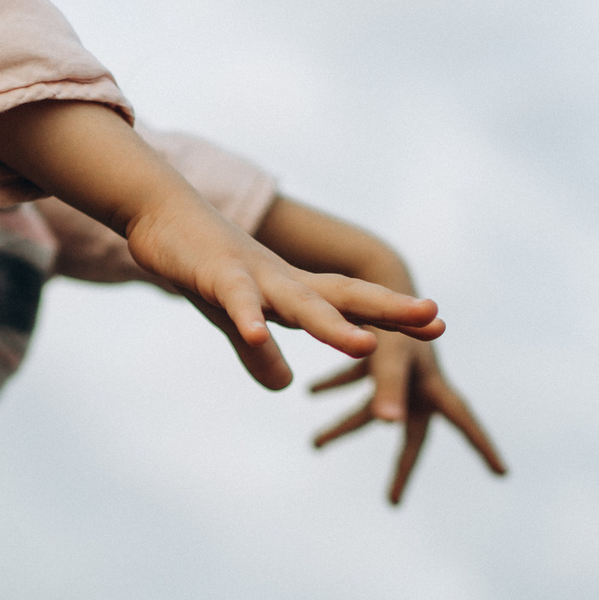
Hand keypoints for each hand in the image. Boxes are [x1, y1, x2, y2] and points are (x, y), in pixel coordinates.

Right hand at [129, 193, 443, 390]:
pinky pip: (235, 300)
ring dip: (332, 325)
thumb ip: (259, 356)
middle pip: (345, 296)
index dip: (394, 315)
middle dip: (389, 310)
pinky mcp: (214, 273)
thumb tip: (285, 385)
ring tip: (365, 345)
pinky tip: (260, 338)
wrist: (159, 214)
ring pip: (299, 302)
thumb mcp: (232, 322)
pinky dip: (247, 321)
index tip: (439, 325)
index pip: (353, 303)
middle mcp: (283, 281)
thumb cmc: (201, 266)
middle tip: (434, 320)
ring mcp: (252, 274)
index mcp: (293, 291)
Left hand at [310, 335, 506, 505]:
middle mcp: (418, 383)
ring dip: (340, 427)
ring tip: (313, 444)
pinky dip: (331, 387)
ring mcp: (397, 373)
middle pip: (413, 435)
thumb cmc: (389, 316)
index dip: (484, 447)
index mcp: (432, 384)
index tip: (503, 473)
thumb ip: (387, 388)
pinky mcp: (375, 358)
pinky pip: (354, 382)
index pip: (464, 422)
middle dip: (401, 468)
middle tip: (392, 502)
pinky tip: (311, 392)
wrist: (377, 272)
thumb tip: (387, 426)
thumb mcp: (390, 355)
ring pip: (371, 411)